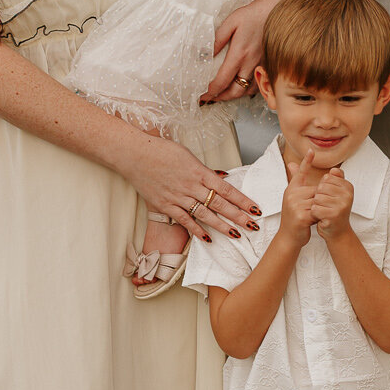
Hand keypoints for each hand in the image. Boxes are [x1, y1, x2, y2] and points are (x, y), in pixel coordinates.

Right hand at [128, 129, 258, 243]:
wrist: (134, 154)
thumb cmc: (161, 151)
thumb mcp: (187, 156)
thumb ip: (205, 171)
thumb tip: (221, 178)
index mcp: (199, 172)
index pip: (226, 189)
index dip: (242, 200)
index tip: (255, 209)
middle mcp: (191, 186)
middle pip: (219, 204)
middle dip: (239, 216)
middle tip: (254, 225)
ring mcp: (178, 197)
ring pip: (204, 214)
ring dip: (222, 225)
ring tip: (236, 234)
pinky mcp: (165, 205)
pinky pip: (184, 220)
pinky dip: (196, 230)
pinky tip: (208, 238)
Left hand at [200, 0, 298, 103]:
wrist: (276, 11)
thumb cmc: (253, 15)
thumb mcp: (230, 23)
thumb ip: (217, 40)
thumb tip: (204, 54)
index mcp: (239, 54)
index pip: (222, 80)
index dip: (211, 91)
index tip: (203, 95)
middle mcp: (251, 64)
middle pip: (235, 91)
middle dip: (221, 98)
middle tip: (211, 98)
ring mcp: (262, 66)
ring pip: (247, 91)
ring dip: (234, 96)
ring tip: (223, 95)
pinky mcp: (269, 66)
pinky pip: (258, 86)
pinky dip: (248, 91)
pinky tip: (241, 87)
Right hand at [278, 147, 319, 246]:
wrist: (288, 237)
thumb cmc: (295, 217)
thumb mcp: (294, 198)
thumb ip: (297, 182)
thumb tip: (292, 164)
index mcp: (291, 189)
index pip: (300, 172)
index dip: (306, 161)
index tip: (311, 150)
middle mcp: (291, 195)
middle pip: (317, 189)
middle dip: (320, 200)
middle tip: (313, 210)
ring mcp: (295, 205)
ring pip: (318, 201)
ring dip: (320, 208)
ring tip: (312, 216)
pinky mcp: (301, 216)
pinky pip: (318, 211)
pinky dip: (320, 216)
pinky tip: (314, 221)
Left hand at [312, 166, 352, 239]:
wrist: (336, 231)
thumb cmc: (331, 210)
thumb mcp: (329, 191)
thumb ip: (322, 177)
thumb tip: (302, 156)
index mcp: (347, 185)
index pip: (326, 178)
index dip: (322, 188)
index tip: (329, 197)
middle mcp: (348, 193)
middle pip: (321, 187)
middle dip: (318, 197)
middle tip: (325, 206)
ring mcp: (343, 204)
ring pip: (317, 198)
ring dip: (316, 206)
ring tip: (324, 212)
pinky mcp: (335, 214)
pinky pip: (315, 209)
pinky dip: (315, 214)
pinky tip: (322, 218)